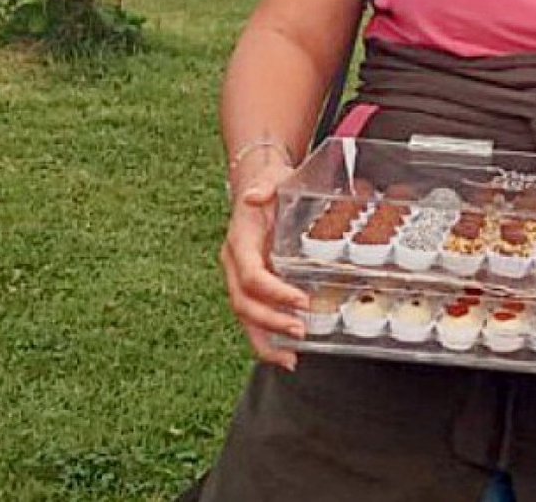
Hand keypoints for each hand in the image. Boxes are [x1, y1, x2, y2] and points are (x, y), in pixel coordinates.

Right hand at [218, 157, 309, 370]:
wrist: (259, 184)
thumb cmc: (270, 182)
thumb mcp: (273, 177)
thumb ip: (266, 184)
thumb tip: (255, 194)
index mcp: (239, 241)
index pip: (250, 275)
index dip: (273, 292)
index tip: (300, 301)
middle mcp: (234, 263)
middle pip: (244, 302)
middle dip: (270, 322)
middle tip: (300, 331)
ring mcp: (240, 276)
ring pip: (245, 316)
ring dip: (265, 340)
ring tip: (290, 358)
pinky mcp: (251, 284)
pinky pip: (254, 315)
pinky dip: (266, 338)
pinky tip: (286, 354)